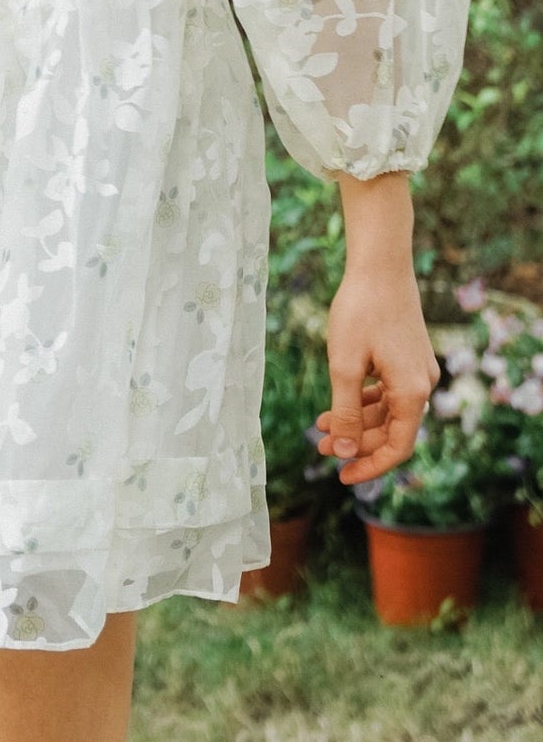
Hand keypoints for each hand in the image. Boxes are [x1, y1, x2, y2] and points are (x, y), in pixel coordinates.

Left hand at [313, 263, 440, 485]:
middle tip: (319, 444)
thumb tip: (342, 450)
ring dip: (356, 419)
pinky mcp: (409, 356)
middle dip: (355, 440)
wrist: (380, 265)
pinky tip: (339, 400)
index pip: (397, 447)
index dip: (370, 465)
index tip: (341, 476)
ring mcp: (418, 369)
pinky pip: (390, 391)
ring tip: (320, 424)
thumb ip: (344, 411)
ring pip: (388, 410)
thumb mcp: (344, 365)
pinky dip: (365, 400)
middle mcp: (422, 384)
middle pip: (392, 430)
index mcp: (412, 391)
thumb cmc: (360, 311)